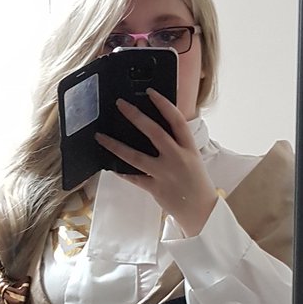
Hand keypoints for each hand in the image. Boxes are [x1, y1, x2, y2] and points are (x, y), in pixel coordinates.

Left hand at [94, 90, 216, 235]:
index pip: (176, 120)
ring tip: (101, 137)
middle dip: (135, 116)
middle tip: (120, 104)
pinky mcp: (155, 188)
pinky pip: (134, 178)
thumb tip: (156, 130)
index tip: (150, 92)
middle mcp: (177, 158)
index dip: (163, 104)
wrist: (201, 211)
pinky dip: (121, 172)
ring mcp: (164, 173)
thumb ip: (178, 144)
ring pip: (136, 156)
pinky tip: (110, 164)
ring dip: (116, 145)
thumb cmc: (197, 183)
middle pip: (154, 132)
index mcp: (188, 148)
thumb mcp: (193, 158)